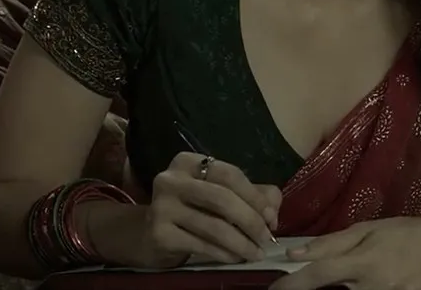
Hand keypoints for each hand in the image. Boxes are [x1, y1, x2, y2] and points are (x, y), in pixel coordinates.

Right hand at [101, 151, 280, 267]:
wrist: (147, 235)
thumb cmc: (189, 211)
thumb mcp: (217, 195)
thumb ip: (249, 195)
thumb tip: (272, 208)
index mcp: (187, 162)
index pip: (229, 174)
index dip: (255, 196)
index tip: (272, 217)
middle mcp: (171, 180)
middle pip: (222, 198)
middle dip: (251, 221)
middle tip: (267, 238)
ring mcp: (162, 206)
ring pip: (214, 226)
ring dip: (242, 243)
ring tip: (256, 253)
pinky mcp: (159, 233)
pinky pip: (201, 245)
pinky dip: (224, 253)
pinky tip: (236, 258)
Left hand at [270, 214, 420, 289]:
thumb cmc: (411, 234)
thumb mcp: (372, 230)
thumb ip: (333, 243)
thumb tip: (295, 254)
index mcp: (364, 261)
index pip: (317, 275)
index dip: (290, 286)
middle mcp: (375, 286)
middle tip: (313, 285)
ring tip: (351, 281)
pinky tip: (365, 287)